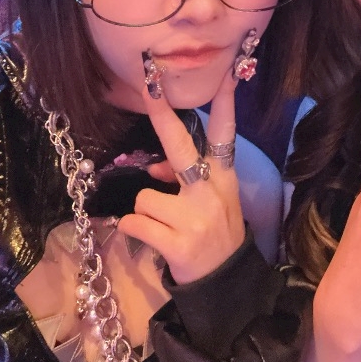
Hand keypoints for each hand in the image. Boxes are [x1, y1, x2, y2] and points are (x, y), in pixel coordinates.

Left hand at [116, 69, 245, 283]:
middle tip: (150, 88)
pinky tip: (150, 241)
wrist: (226, 288)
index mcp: (223, 179)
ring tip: (163, 228)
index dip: (225, 103)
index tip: (225, 73)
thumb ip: (184, 180)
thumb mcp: (211, 204)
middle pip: (180, 148)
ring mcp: (195, 218)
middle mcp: (211, 193)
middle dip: (162, 116)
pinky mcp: (177, 243)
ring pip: (144, 196)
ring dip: (145, 211)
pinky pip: (135, 223)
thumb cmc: (215, 237)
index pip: (225, 134)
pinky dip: (133, 231)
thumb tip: (153, 169)